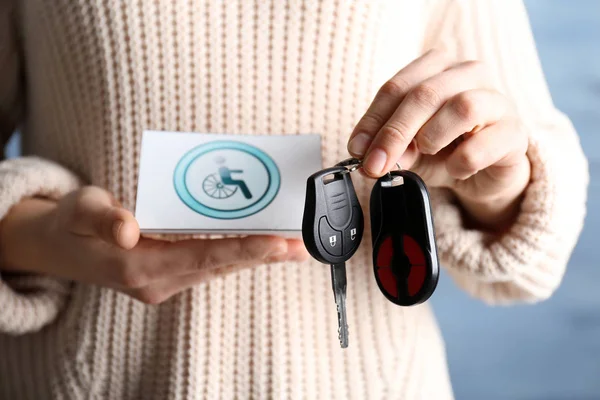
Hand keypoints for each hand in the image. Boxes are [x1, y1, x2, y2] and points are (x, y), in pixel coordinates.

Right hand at [0, 186, 308, 303]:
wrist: (59, 247)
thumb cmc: (72, 222)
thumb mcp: (79, 209)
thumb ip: (102, 217)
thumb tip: (128, 228)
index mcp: (136, 265)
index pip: (201, 256)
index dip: (242, 249)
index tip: (276, 242)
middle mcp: (156, 281)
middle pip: (220, 266)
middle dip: (263, 255)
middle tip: (301, 244)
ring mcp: (163, 283)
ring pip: (219, 269)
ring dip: (256, 258)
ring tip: (293, 247)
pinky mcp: (168, 277)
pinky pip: (210, 267)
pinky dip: (237, 257)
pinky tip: (261, 248)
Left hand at [347, 49, 530, 230]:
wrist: (486, 173)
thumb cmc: (445, 149)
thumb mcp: (409, 147)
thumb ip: (391, 147)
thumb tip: (370, 157)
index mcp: (437, 68)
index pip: (397, 87)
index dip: (373, 120)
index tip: (357, 149)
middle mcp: (469, 74)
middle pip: (425, 94)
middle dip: (394, 133)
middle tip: (377, 164)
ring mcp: (497, 101)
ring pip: (462, 107)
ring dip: (432, 137)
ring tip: (426, 153)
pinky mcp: (515, 132)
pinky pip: (485, 144)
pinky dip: (462, 161)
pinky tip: (456, 169)